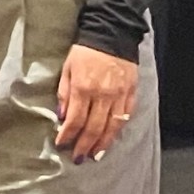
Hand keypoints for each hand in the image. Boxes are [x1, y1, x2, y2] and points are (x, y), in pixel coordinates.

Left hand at [56, 43, 138, 163]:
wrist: (112, 35)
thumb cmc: (84, 52)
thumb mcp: (67, 69)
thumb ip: (64, 93)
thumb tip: (62, 117)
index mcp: (83, 88)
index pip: (75, 119)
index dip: (68, 135)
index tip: (61, 145)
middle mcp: (102, 95)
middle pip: (93, 128)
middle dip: (84, 145)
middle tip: (78, 158)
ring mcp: (119, 96)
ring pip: (111, 127)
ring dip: (102, 144)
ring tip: (94, 155)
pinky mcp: (131, 95)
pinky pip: (125, 118)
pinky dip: (117, 131)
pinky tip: (110, 139)